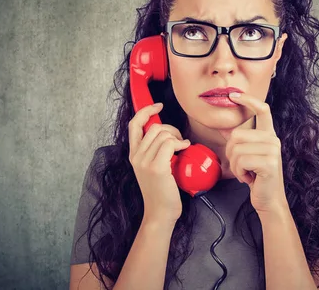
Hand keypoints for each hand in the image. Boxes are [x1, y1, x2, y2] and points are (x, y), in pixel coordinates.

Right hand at [128, 103, 190, 224]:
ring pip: (163, 134)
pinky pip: (169, 143)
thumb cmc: (161, 191)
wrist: (160, 213)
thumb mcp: (153, 167)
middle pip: (154, 127)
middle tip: (179, 139)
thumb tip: (168, 133)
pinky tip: (185, 148)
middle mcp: (136, 156)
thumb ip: (155, 150)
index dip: (146, 111)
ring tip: (182, 147)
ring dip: (177, 137)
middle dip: (171, 128)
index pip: (134, 124)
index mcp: (133, 154)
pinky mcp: (156, 167)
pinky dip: (180, 143)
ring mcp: (144, 161)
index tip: (158, 106)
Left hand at [220, 92, 288, 214]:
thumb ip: (238, 141)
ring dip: (235, 165)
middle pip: (237, 135)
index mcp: (268, 135)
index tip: (233, 95)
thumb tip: (222, 127)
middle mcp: (273, 139)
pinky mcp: (270, 162)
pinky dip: (239, 172)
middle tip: (242, 166)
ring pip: (236, 149)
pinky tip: (249, 178)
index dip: (248, 100)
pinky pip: (241, 160)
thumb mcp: (247, 155)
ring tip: (246, 173)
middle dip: (231, 153)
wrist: (268, 200)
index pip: (262, 110)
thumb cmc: (256, 177)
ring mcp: (273, 150)